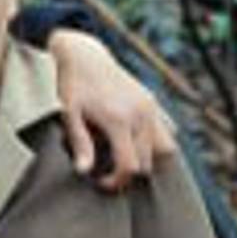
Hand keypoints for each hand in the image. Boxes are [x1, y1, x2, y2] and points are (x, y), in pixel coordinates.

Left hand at [48, 30, 176, 190]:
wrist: (85, 55)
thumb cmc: (74, 84)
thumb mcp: (70, 114)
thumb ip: (80, 144)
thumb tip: (84, 170)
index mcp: (120, 120)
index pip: (130, 165)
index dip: (117, 181)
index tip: (101, 182)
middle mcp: (141, 115)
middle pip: (147, 161)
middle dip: (128, 173)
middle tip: (107, 172)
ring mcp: (150, 108)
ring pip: (163, 149)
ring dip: (145, 159)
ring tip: (122, 157)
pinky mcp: (153, 102)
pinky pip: (166, 132)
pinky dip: (156, 143)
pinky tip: (135, 143)